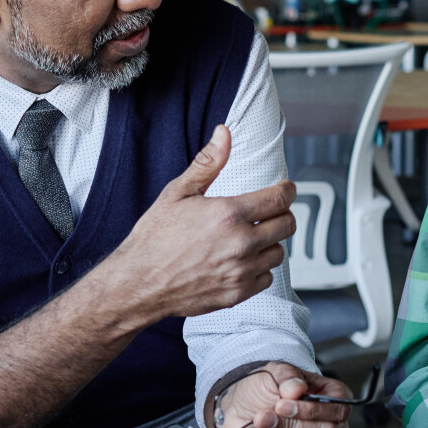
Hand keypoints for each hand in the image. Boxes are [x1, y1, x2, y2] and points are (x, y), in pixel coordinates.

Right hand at [108, 125, 297, 320]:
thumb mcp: (178, 193)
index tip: (284, 189)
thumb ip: (208, 163)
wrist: (139, 282)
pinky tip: (240, 260)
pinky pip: (267, 277)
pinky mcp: (238, 293)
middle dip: (282, 214)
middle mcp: (240, 243)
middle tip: (268, 212)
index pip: (280, 198)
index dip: (287, 190)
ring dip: (269, 242)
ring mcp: (241, 271)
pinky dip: (259, 268)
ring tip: (248, 238)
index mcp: (228, 214)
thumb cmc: (155, 237)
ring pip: (279, 252)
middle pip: (288, 224)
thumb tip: (224, 134)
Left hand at [216, 364, 350, 427]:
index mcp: (334, 401)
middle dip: (291, 427)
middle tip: (262, 417)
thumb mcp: (276, 372)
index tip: (281, 405)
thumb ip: (287, 377)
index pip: (338, 411)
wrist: (245, 404)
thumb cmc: (269, 387)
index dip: (311, 410)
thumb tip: (296, 388)